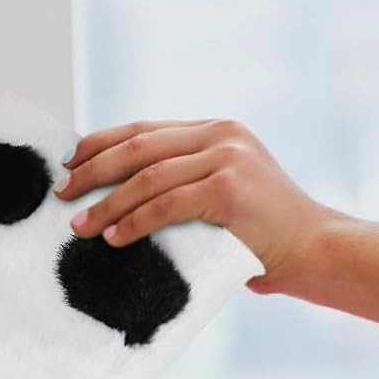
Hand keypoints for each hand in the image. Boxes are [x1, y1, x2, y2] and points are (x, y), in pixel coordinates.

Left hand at [53, 118, 332, 294]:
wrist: (315, 249)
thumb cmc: (264, 231)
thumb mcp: (221, 190)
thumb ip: (182, 182)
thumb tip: (116, 196)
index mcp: (217, 129)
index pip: (144, 130)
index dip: (101, 143)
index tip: (69, 161)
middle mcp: (221, 135)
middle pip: (138, 147)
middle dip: (93, 170)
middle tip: (63, 193)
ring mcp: (227, 159)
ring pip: (147, 178)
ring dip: (106, 203)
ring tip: (80, 225)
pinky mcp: (229, 189)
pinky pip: (165, 205)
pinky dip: (133, 223)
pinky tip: (113, 237)